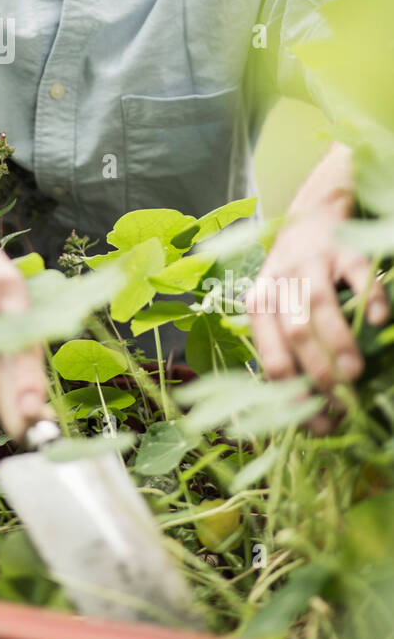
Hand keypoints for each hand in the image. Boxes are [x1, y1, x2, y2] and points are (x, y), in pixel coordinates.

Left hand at [244, 205, 389, 434]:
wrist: (310, 218)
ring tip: (354, 373)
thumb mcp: (278, 309)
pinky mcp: (344, 248)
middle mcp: (281, 282)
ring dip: (337, 342)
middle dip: (317, 371)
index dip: (294, 393)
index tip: (320, 421)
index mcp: (260, 303)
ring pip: (319, 304)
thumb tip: (310, 409)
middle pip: (294, 332)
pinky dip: (369, 298)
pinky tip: (378, 321)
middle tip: (340, 400)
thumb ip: (288, 348)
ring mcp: (311, 262)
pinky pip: (357, 274)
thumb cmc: (293, 278)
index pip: (271, 355)